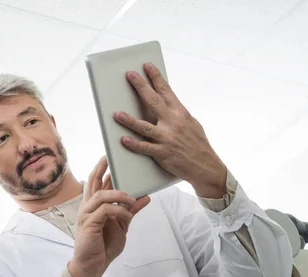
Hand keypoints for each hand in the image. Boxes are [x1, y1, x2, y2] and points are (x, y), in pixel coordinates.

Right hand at [68, 157, 150, 276]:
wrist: (93, 265)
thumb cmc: (104, 245)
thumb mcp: (122, 225)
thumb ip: (131, 210)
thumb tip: (146, 197)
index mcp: (95, 206)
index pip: (97, 183)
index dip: (103, 169)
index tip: (110, 157)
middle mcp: (88, 207)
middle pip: (93, 182)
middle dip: (101, 168)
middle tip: (109, 157)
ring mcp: (87, 215)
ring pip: (101, 195)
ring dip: (119, 194)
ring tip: (132, 198)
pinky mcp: (89, 224)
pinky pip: (105, 210)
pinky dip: (119, 210)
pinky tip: (127, 215)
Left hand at [114, 62, 226, 198]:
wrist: (205, 166)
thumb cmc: (196, 144)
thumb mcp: (190, 123)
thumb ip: (176, 113)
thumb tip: (163, 102)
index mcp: (181, 113)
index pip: (166, 90)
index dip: (156, 77)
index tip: (147, 65)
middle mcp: (174, 123)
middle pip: (154, 102)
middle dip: (141, 87)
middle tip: (130, 75)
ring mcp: (167, 138)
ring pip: (144, 126)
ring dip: (130, 120)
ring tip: (116, 113)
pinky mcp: (163, 153)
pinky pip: (145, 148)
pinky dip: (134, 144)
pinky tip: (123, 139)